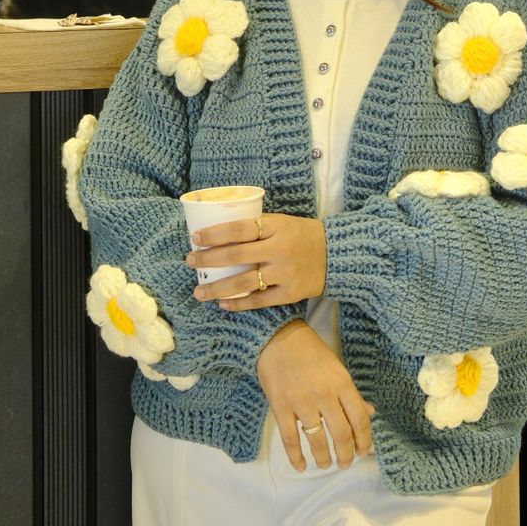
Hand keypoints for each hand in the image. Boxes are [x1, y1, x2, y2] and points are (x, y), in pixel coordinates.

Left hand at [185, 212, 326, 309]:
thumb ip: (258, 228)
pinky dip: (239, 304)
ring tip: (199, 291)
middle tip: (190, 261)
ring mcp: (284, 273)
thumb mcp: (282, 222)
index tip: (195, 237)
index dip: (215, 234)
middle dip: (208, 259)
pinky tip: (223, 304)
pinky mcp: (290, 293)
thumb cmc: (303, 234)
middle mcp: (279, 249)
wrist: (336, 255)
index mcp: (276, 226)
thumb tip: (221, 234)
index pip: (239, 229)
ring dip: (217, 288)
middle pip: (236, 255)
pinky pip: (259, 301)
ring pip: (244, 283)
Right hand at [257, 320, 375, 471]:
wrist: (278, 337)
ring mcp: (301, 401)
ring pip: (317, 440)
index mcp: (341, 382)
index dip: (364, 441)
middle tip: (345, 463)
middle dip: (345, 455)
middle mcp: (324, 394)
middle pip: (341, 434)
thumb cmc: (310, 351)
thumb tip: (370, 414)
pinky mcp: (280, 407)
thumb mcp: (337, 368)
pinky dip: (296, 457)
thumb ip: (352, 394)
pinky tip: (302, 466)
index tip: (363, 452)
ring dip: (324, 458)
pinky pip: (290, 439)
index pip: (359, 419)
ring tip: (326, 464)